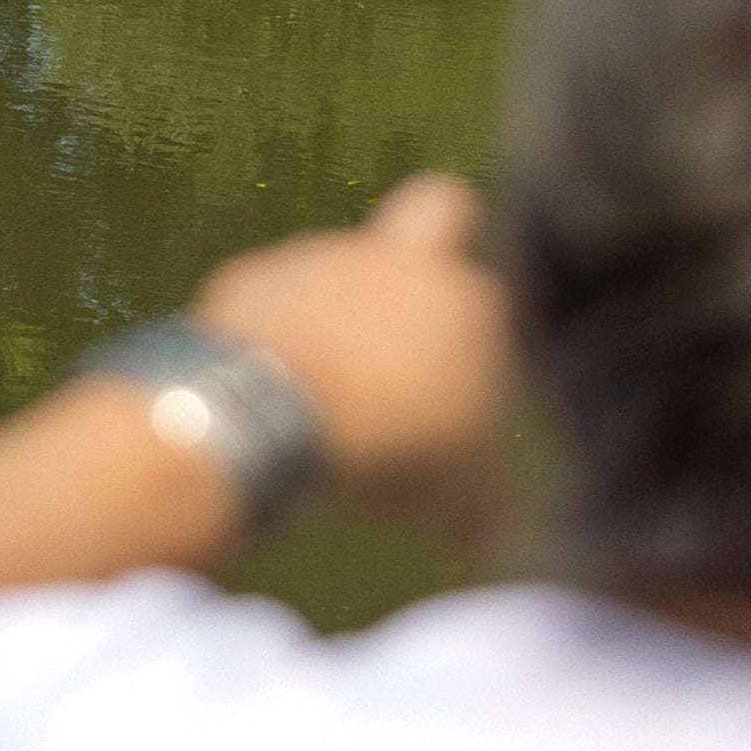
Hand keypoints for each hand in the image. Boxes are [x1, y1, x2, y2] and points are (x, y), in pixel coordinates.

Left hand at [197, 171, 513, 537]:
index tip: (461, 389)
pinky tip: (270, 385)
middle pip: (440, 212)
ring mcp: (323, 258)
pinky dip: (277, 331)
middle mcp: (401, 261)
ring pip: (343, 268)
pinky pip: (274, 299)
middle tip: (413, 321)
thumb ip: (477, 501)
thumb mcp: (453, 490)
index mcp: (467, 301)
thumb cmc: (388, 445)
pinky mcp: (256, 275)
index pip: (493, 297)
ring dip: (340, 311)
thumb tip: (487, 538)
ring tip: (327, 389)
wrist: (275, 409)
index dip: (481, 339)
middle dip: (437, 241)